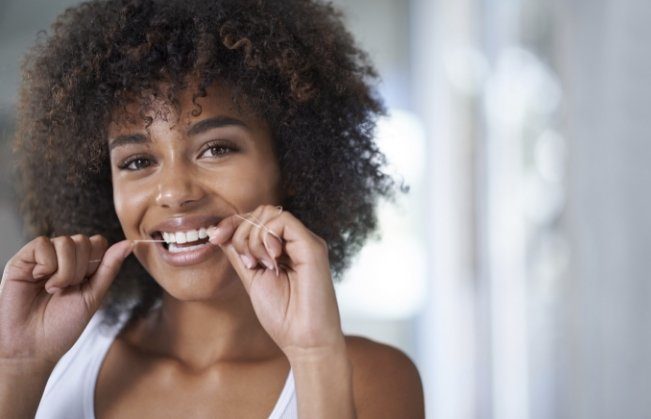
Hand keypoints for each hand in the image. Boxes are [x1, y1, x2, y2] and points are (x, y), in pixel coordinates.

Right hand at [0, 235, 132, 364]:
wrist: (33, 346)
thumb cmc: (63, 326)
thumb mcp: (93, 296)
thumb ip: (110, 267)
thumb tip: (130, 243)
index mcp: (81, 266)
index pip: (98, 243)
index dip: (97, 261)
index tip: (85, 284)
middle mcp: (62, 258)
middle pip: (84, 241)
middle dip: (81, 269)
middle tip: (67, 290)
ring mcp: (42, 257)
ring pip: (66, 241)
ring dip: (65, 270)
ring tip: (54, 289)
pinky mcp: (22, 259)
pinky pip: (42, 243)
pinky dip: (47, 264)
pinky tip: (39, 280)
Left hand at [208, 205, 344, 358]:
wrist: (304, 341)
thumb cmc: (283, 316)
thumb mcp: (251, 278)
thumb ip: (239, 254)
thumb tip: (220, 232)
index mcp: (284, 248)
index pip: (256, 219)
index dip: (232, 223)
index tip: (214, 238)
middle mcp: (297, 241)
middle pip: (261, 212)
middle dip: (241, 231)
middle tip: (246, 262)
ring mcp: (306, 242)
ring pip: (270, 213)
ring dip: (252, 237)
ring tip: (259, 265)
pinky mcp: (313, 247)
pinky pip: (283, 221)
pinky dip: (267, 237)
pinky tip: (270, 260)